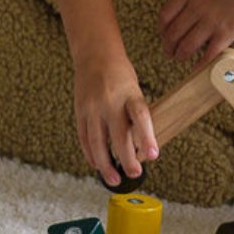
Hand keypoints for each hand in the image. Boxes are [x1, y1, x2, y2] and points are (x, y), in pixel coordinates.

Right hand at [72, 52, 157, 186]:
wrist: (95, 54)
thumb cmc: (120, 74)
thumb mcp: (134, 89)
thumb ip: (136, 114)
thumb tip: (141, 147)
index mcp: (129, 93)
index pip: (140, 116)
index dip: (147, 137)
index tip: (153, 155)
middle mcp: (109, 101)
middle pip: (118, 135)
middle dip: (126, 158)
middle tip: (134, 174)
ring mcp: (92, 108)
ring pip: (97, 142)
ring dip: (105, 164)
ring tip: (114, 179)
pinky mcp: (80, 112)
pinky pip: (84, 138)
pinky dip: (90, 155)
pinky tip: (98, 165)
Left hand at [158, 0, 233, 62]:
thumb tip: (179, 13)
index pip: (165, 16)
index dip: (162, 30)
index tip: (164, 35)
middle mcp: (198, 7)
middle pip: (173, 34)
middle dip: (169, 47)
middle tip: (170, 52)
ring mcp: (211, 21)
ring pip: (186, 47)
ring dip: (180, 56)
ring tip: (181, 58)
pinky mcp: (225, 34)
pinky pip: (207, 55)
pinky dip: (199, 64)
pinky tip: (197, 67)